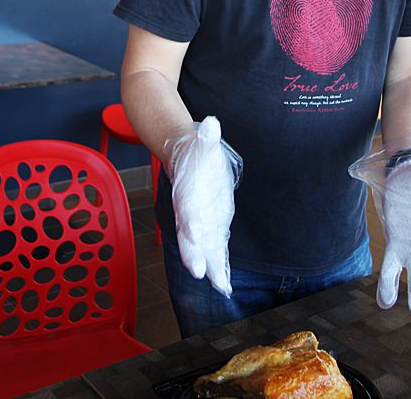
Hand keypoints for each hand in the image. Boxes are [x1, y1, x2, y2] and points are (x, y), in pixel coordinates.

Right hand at [165, 116, 241, 297]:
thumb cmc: (195, 154)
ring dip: (210, 268)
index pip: (187, 208)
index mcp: (186, 194)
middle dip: (194, 254)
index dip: (190, 221)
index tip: (195, 232)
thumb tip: (211, 124)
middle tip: (200, 271)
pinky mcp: (211, 230)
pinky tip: (224, 285)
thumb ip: (207, 136)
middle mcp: (190, 214)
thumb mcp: (203, 143)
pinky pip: (214, 253)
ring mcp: (200, 225)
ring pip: (202, 250)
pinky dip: (218, 269)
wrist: (186, 160)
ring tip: (221, 286)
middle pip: (188, 237)